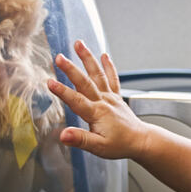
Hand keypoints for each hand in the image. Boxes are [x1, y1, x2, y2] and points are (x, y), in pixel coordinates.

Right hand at [48, 40, 152, 160]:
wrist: (141, 141)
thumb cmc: (120, 145)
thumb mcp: (98, 147)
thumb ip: (80, 139)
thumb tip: (64, 135)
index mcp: (97, 113)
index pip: (76, 100)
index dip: (62, 91)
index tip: (49, 82)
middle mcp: (103, 101)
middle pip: (85, 82)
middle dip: (71, 69)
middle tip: (59, 57)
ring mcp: (110, 97)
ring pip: (98, 74)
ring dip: (88, 58)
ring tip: (79, 44)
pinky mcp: (116, 97)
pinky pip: (112, 78)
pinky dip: (108, 66)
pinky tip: (104, 55)